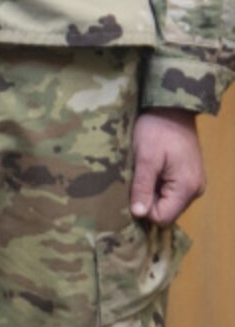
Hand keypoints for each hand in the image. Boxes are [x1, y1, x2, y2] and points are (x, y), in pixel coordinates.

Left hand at [131, 108, 205, 225]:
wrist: (172, 109)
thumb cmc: (156, 130)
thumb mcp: (145, 158)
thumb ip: (143, 187)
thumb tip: (139, 215)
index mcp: (186, 188)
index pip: (163, 217)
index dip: (143, 209)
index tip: (130, 192)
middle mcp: (195, 190)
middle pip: (166, 211)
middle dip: (147, 201)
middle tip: (134, 180)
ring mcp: (194, 183)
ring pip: (167, 202)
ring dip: (151, 192)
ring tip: (142, 173)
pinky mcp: (189, 176)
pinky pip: (171, 191)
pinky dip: (157, 185)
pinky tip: (149, 171)